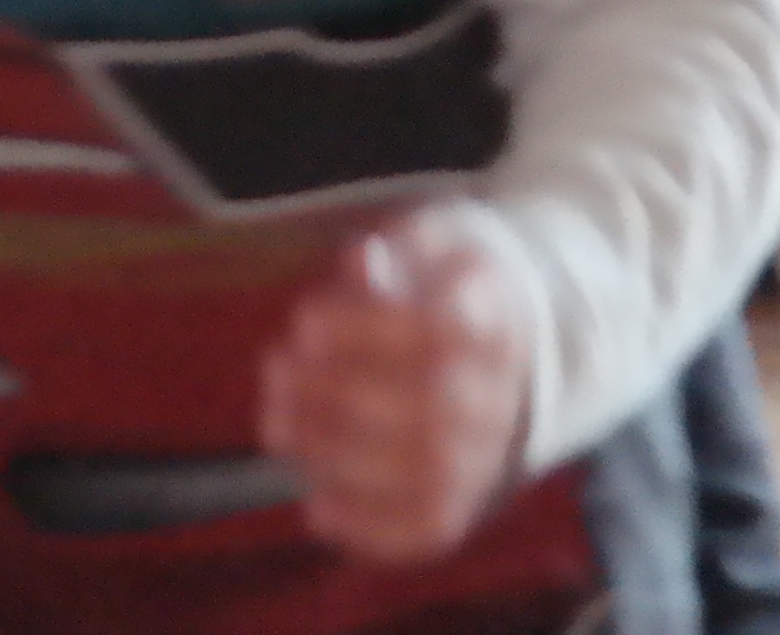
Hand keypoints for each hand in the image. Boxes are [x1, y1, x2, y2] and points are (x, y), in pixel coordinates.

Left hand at [259, 207, 535, 565]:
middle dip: (338, 396)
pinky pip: (431, 528)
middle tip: (275, 369)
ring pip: (428, 474)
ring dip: (340, 457)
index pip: (442, 333)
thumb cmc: (438, 292)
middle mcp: (504, 399)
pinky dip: (374, 529)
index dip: (369, 332)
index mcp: (496, 324)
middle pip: (431, 411)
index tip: (304, 323)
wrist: (501, 355)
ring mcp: (489, 456)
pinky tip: (317, 509)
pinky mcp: (469, 501)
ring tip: (276, 426)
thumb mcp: (425, 250)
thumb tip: (364, 262)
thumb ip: (396, 256)